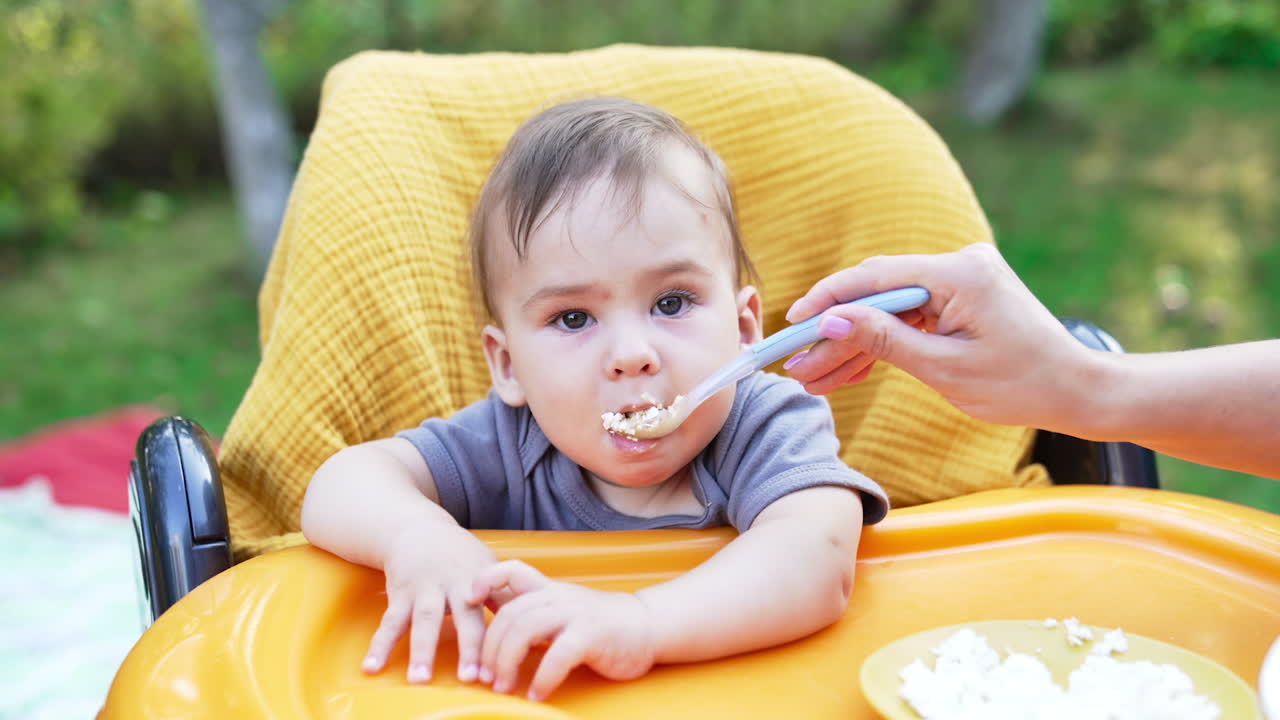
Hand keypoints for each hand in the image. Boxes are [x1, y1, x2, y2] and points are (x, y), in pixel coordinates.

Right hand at [362, 524, 497, 684]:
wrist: (417, 528)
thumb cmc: (459, 554)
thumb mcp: (486, 566)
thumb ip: (505, 595)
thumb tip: (533, 620)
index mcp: (480, 579)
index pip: (495, 610)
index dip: (501, 635)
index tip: (503, 666)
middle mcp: (453, 584)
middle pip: (463, 617)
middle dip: (468, 647)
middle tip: (470, 677)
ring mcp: (425, 589)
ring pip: (424, 621)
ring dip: (421, 651)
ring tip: (419, 680)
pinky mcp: (400, 594)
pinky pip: (389, 622)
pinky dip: (379, 646)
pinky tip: (371, 668)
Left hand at [468, 560, 656, 701]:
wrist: (648, 626)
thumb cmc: (600, 625)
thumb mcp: (563, 611)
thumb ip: (533, 614)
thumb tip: (494, 629)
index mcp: (549, 589)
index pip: (512, 569)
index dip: (485, 579)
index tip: (469, 599)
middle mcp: (559, 597)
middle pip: (509, 614)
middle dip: (490, 649)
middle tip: (486, 677)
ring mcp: (575, 613)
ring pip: (525, 629)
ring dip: (507, 663)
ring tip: (504, 687)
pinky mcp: (591, 635)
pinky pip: (557, 655)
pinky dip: (542, 678)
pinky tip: (536, 694)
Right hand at [784, 243, 1093, 428]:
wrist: (1076, 391)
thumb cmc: (1021, 385)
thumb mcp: (944, 369)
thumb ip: (884, 340)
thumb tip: (831, 322)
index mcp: (960, 273)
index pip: (876, 277)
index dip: (829, 300)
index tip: (792, 324)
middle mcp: (960, 265)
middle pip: (878, 293)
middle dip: (836, 332)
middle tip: (798, 364)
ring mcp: (960, 280)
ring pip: (889, 309)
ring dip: (854, 344)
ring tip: (814, 378)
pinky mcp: (960, 299)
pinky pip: (909, 317)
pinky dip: (882, 344)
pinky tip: (846, 371)